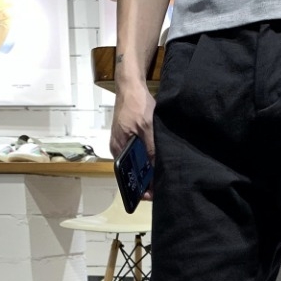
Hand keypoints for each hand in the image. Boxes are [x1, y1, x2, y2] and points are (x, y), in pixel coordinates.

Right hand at [110, 80, 155, 198]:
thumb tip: (157, 170)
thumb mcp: (147, 128)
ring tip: (162, 178)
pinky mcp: (130, 137)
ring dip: (148, 170)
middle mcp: (118, 148)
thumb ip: (152, 150)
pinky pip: (138, 154)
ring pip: (136, 163)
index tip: (151, 195)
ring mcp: (123, 142)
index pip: (126, 176)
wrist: (131, 85)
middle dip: (146, 181)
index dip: (138, 188)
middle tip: (162, 189)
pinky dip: (148, 160)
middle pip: (132, 171)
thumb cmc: (136, 105)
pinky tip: (158, 163)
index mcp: (118, 149)